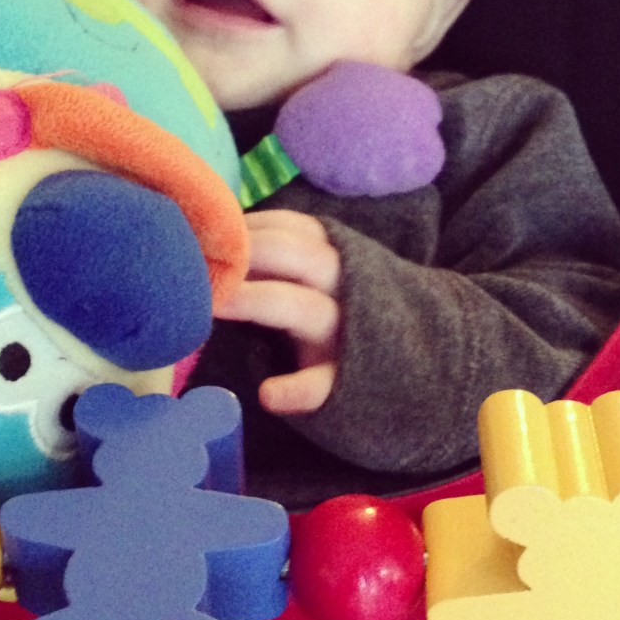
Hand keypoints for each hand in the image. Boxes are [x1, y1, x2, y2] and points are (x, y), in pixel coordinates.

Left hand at [213, 209, 340, 413]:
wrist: (421, 370)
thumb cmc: (353, 318)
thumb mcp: (328, 282)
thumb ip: (289, 262)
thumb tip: (223, 244)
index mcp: (338, 259)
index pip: (296, 227)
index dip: (251, 225)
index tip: (211, 231)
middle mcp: (344, 288)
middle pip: (301, 256)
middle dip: (250, 251)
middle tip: (197, 258)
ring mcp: (346, 335)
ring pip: (306, 309)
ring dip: (259, 300)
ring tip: (216, 305)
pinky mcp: (348, 384)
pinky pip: (325, 384)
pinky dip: (299, 389)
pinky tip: (269, 395)